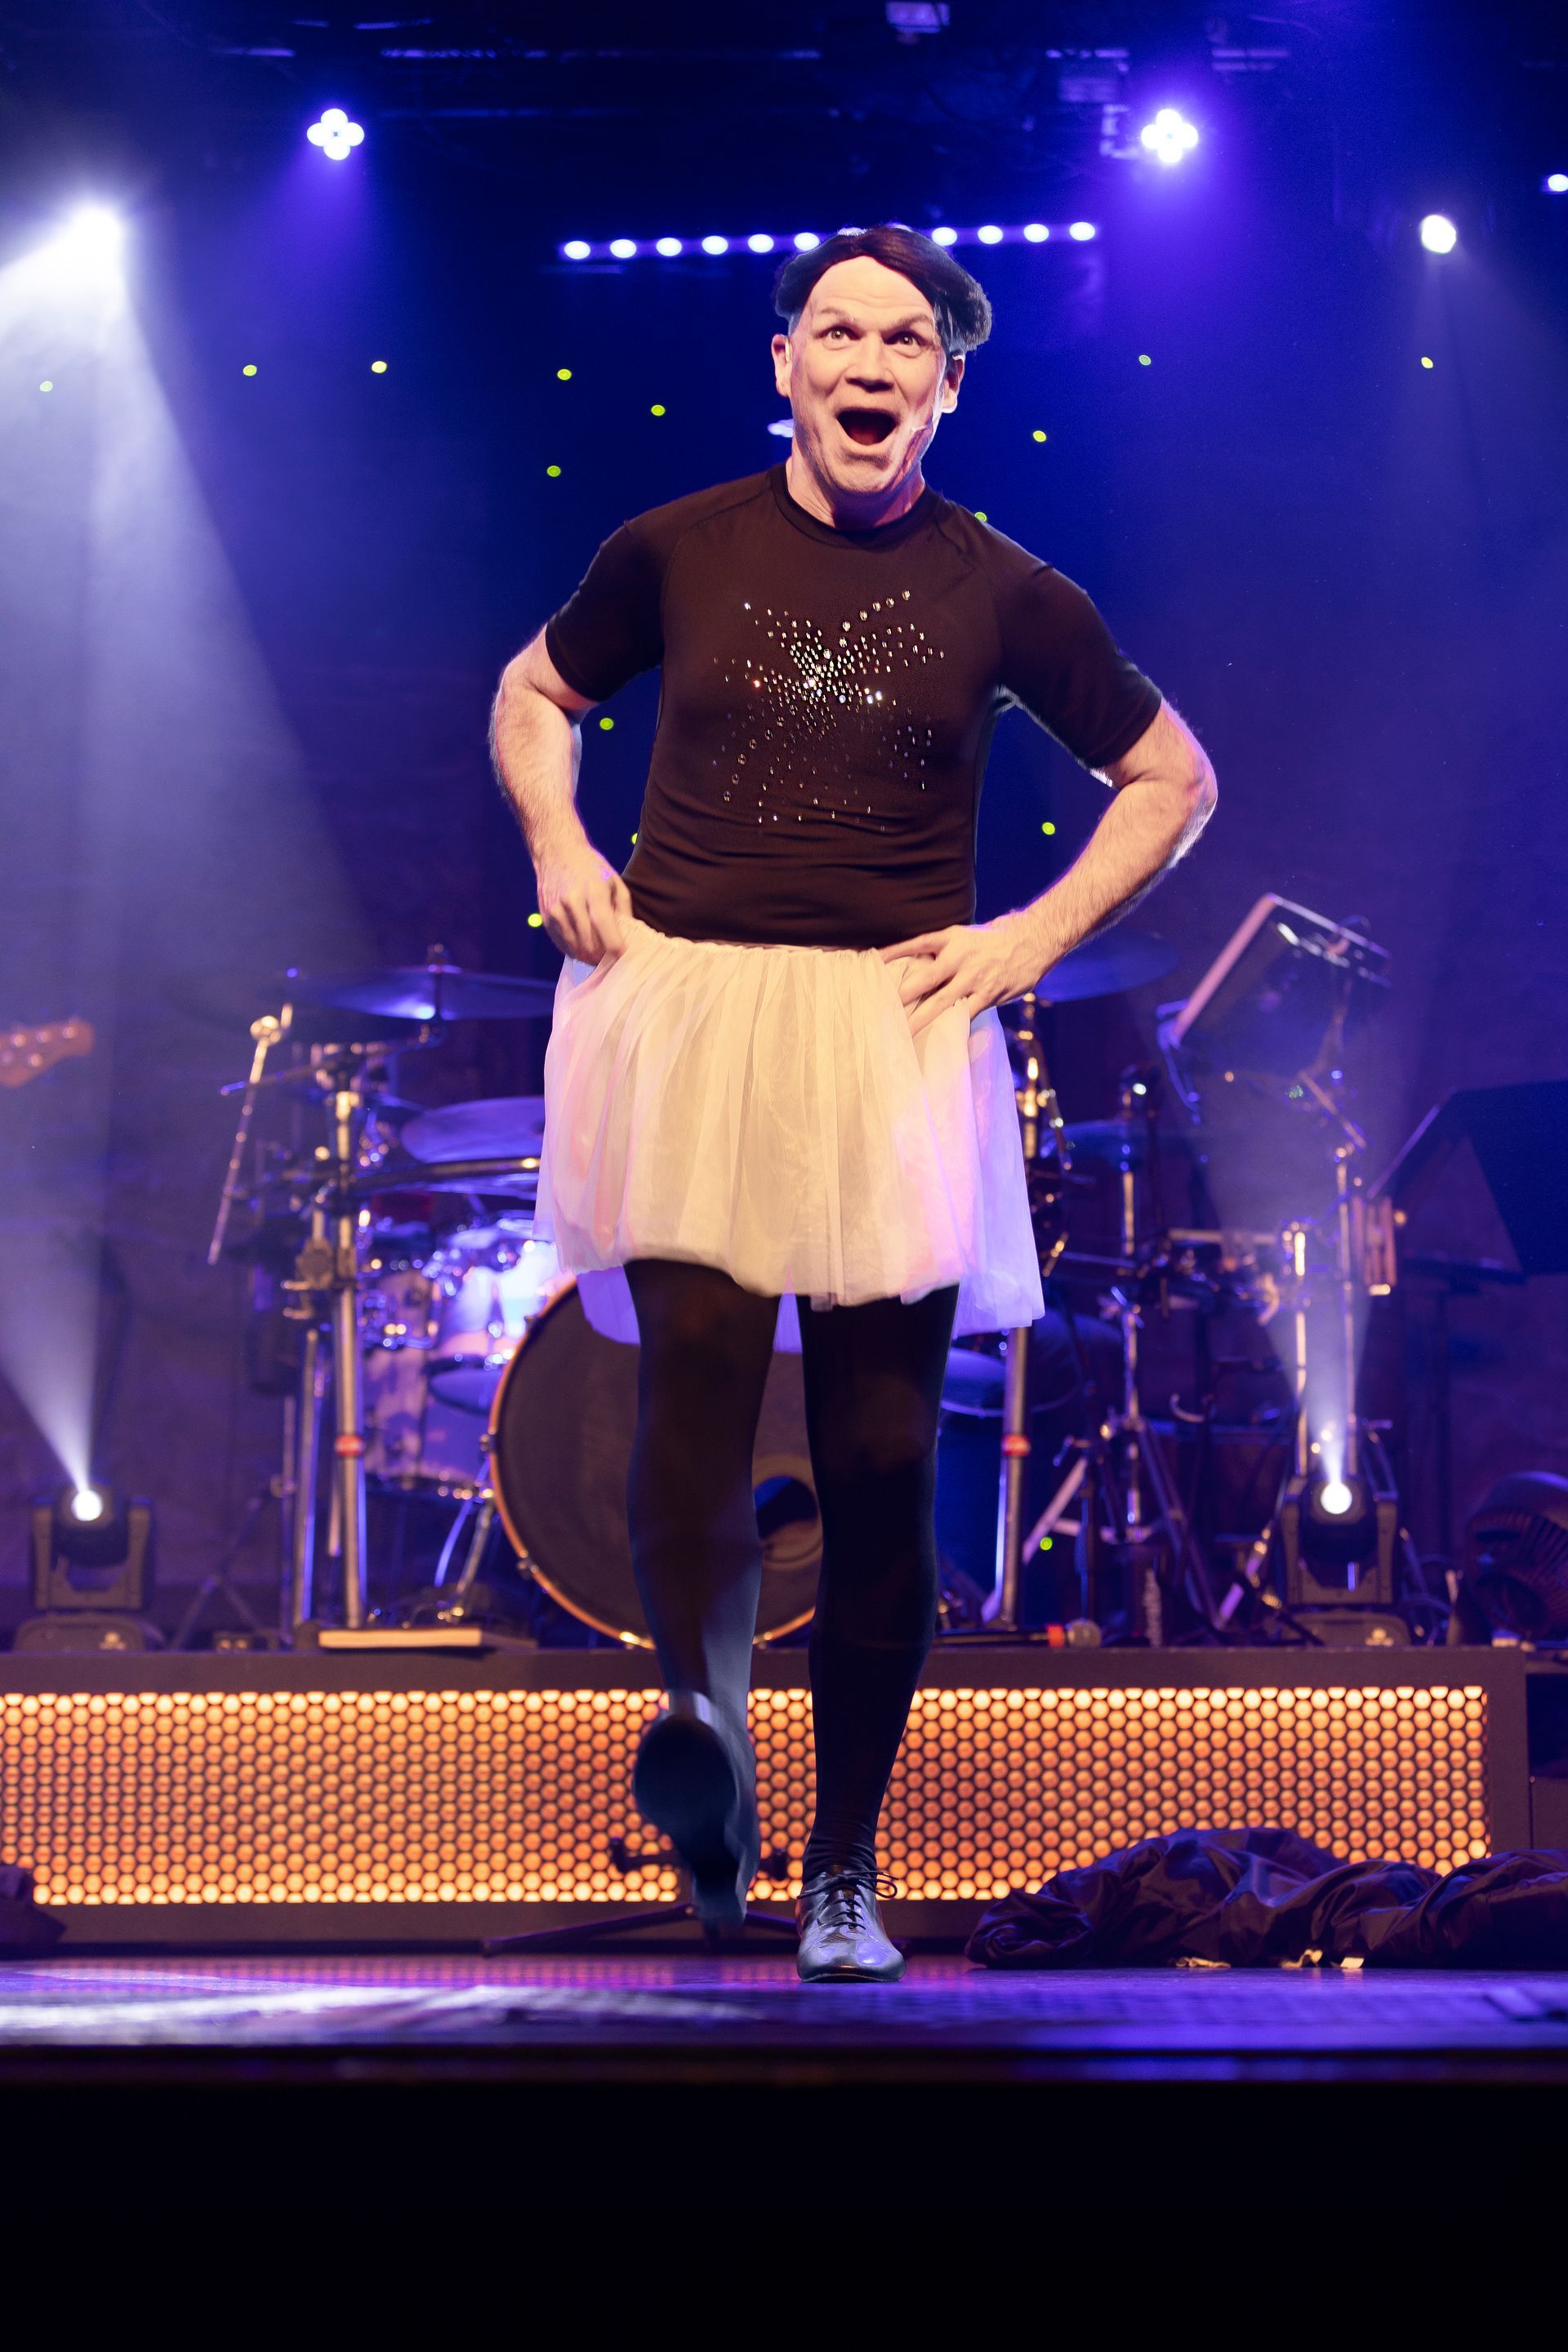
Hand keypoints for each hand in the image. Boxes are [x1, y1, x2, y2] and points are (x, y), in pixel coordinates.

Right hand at [535, 842, 630, 962]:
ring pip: (576, 949)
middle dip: (603, 957)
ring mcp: (556, 911)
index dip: (615, 948)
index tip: (623, 956)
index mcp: (593, 891)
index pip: (604, 927)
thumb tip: (630, 938)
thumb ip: (624, 910)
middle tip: (612, 958)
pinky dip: (576, 951)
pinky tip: (585, 946)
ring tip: (600, 954)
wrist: (557, 854)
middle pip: (589, 944)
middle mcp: (572, 902)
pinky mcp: (546, 919)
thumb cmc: (592, 869)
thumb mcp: (615, 882)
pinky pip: (563, 946)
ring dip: (590, 957)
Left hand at [881, 912, 1041, 1038]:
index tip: (873, 963)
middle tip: (881, 1008)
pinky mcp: (989, 994)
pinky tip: (937, 1039)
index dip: (894, 953)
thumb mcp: (963, 936)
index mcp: (950, 938)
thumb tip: (910, 964)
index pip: (915, 944)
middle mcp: (959, 957)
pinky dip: (950, 1025)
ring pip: (942, 1002)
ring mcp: (974, 978)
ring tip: (903, 1033)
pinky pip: (965, 1014)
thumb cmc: (991, 941)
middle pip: (925, 978)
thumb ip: (939, 949)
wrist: (1032, 940)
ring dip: (921, 1019)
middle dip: (903, 995)